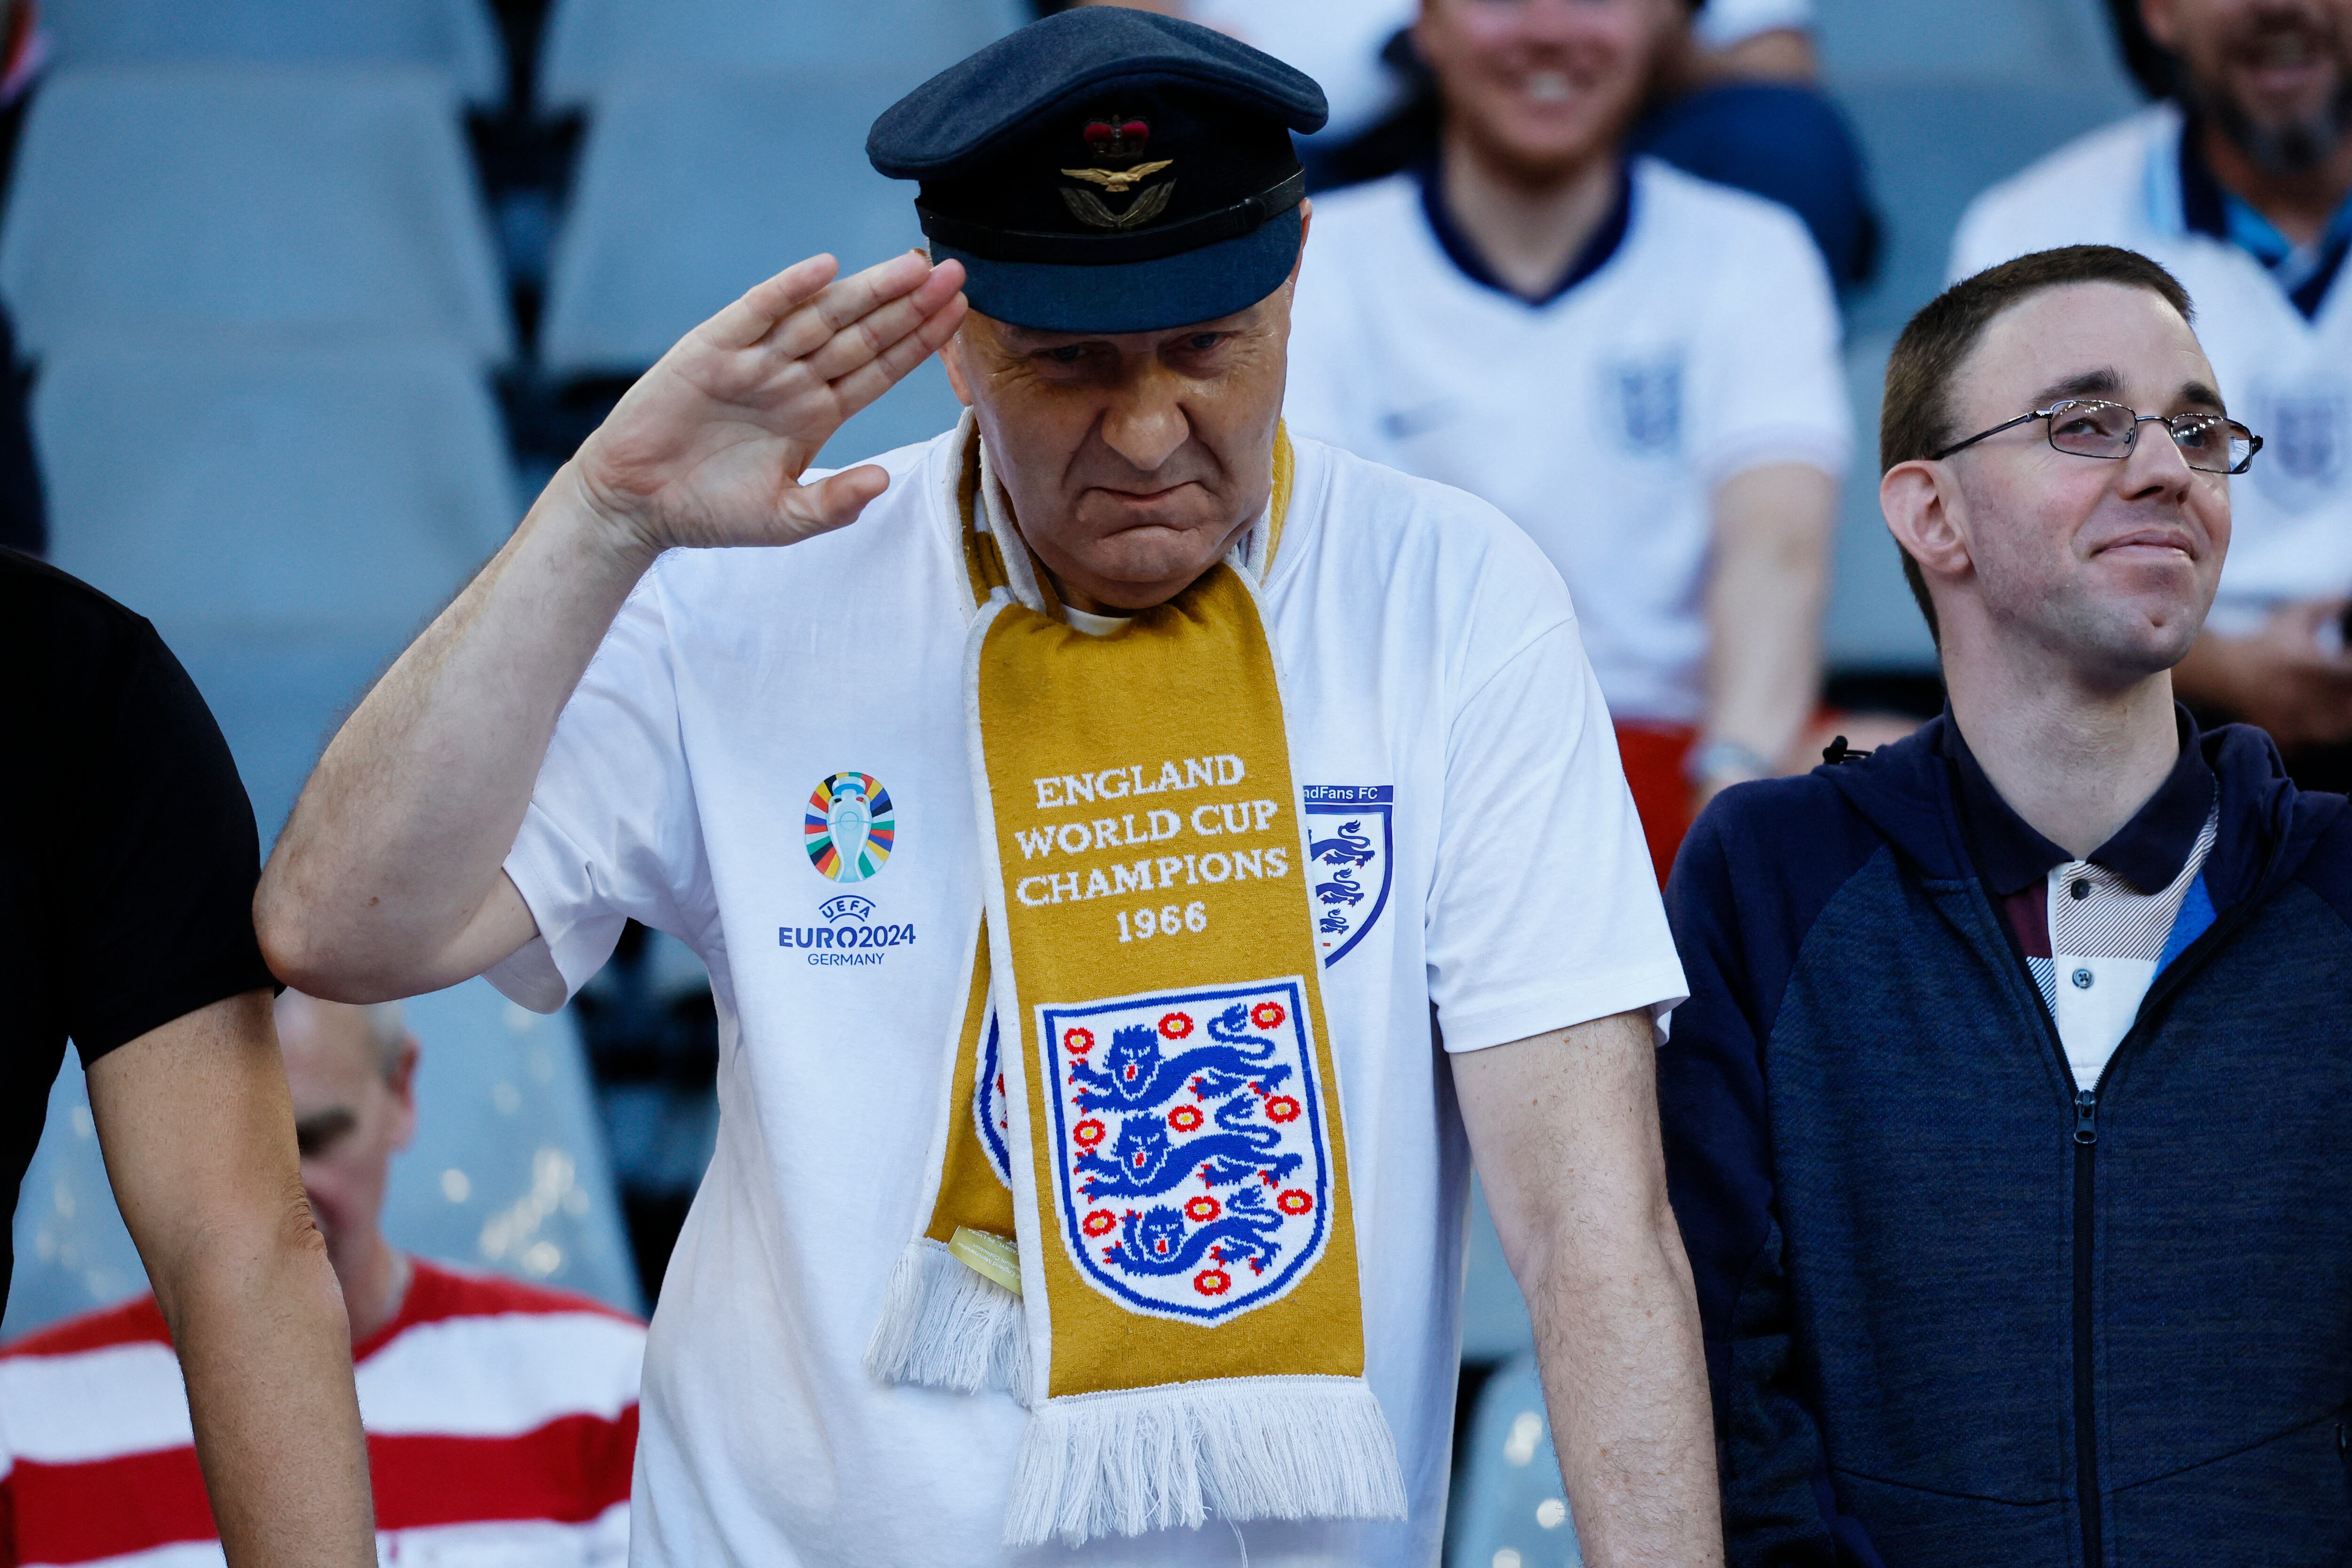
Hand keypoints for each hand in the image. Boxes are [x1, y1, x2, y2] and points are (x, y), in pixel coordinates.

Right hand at [568, 250, 967, 558]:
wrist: (636, 503)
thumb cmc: (711, 512)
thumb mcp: (784, 519)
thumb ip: (834, 504)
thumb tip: (882, 482)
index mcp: (819, 413)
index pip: (881, 368)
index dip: (921, 341)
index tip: (959, 313)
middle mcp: (794, 378)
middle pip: (863, 333)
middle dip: (909, 304)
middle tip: (955, 272)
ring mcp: (755, 360)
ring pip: (822, 316)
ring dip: (866, 289)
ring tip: (912, 264)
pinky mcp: (712, 349)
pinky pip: (757, 311)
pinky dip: (788, 289)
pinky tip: (825, 268)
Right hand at [2175, 600, 2351, 749]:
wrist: (2222, 671)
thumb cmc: (2264, 643)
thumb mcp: (2295, 618)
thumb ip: (2327, 606)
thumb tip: (2347, 599)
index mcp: (2308, 667)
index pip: (2350, 673)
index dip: (2351, 664)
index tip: (2346, 657)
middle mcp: (2300, 697)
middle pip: (2349, 705)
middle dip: (2350, 692)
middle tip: (2343, 682)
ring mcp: (2291, 720)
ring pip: (2338, 728)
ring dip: (2343, 715)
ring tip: (2336, 700)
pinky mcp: (2283, 735)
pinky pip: (2313, 741)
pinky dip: (2322, 731)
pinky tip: (2319, 715)